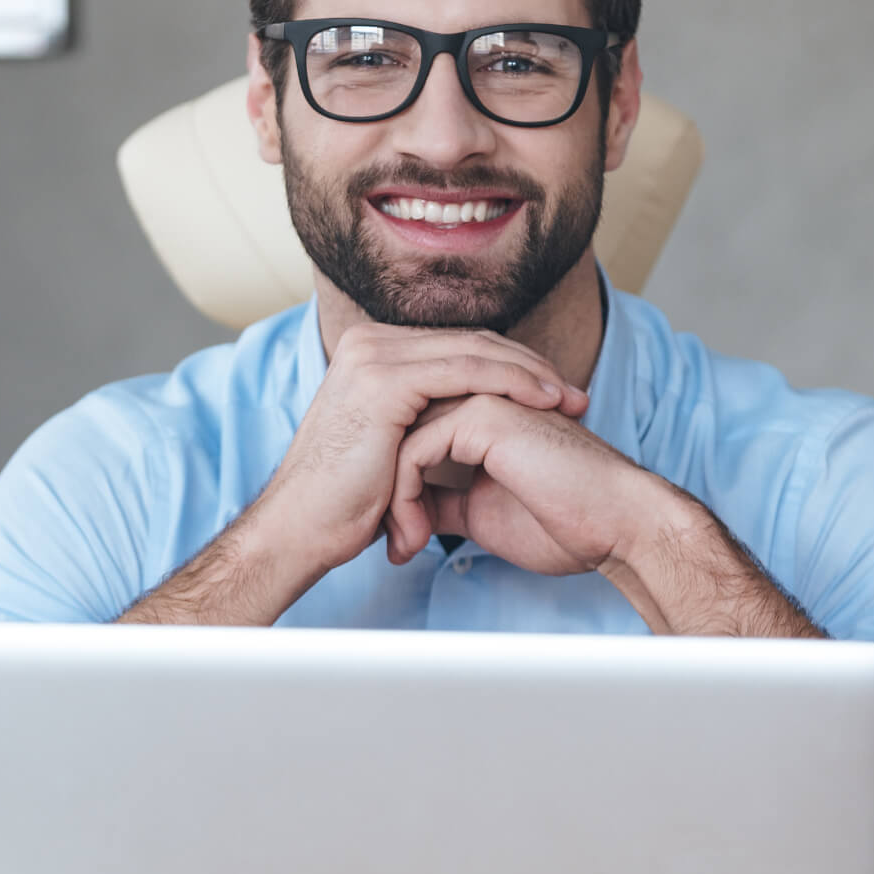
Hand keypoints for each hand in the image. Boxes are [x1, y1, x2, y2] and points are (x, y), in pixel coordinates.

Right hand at [255, 326, 587, 588]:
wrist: (298, 531)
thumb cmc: (341, 506)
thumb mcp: (390, 451)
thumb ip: (422, 425)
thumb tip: (467, 428)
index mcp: (369, 354)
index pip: (456, 347)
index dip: (510, 367)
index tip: (554, 394)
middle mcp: (368, 344)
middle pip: (470, 342)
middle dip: (529, 368)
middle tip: (574, 393)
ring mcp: (374, 358)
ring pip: (474, 352)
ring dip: (530, 374)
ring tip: (569, 398)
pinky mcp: (384, 382)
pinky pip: (465, 373)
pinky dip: (510, 384)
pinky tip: (542, 401)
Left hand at [383, 392, 654, 575]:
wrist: (615, 524)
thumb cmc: (566, 523)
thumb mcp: (484, 513)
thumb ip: (445, 501)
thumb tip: (411, 512)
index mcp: (481, 417)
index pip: (412, 440)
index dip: (396, 490)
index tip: (395, 539)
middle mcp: (477, 399)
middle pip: (400, 437)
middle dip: (386, 495)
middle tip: (390, 545)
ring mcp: (481, 400)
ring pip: (401, 442)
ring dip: (394, 502)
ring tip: (405, 546)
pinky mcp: (484, 415)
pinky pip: (416, 450)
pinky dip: (405, 498)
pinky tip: (416, 536)